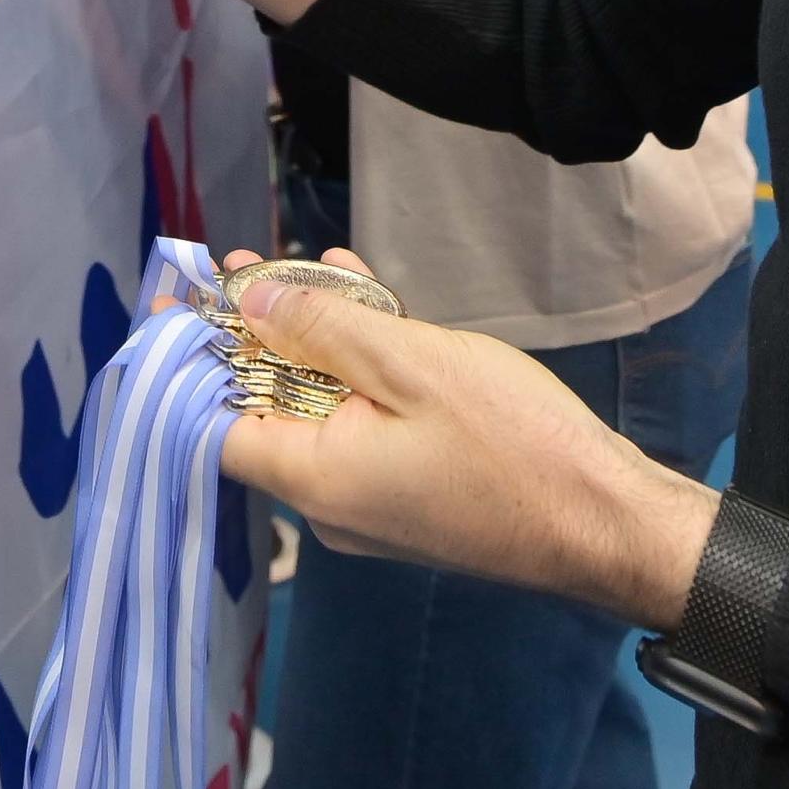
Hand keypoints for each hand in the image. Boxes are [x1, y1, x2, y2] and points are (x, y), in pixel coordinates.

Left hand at [214, 250, 720, 629]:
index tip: (180, 302)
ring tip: (307, 266)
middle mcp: (328, 505)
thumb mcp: (412, 362)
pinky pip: (361, 427)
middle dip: (257, 333)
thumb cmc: (515, 443)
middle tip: (246, 264)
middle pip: (265, 411)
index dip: (190, 359)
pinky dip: (358, 371)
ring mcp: (369, 505)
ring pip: (318, 411)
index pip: (212, 423)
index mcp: (315, 481)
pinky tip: (367, 306)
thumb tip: (252, 300)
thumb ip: (323, 328)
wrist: (608, 523)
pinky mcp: (408, 496)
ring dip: (313, 341)